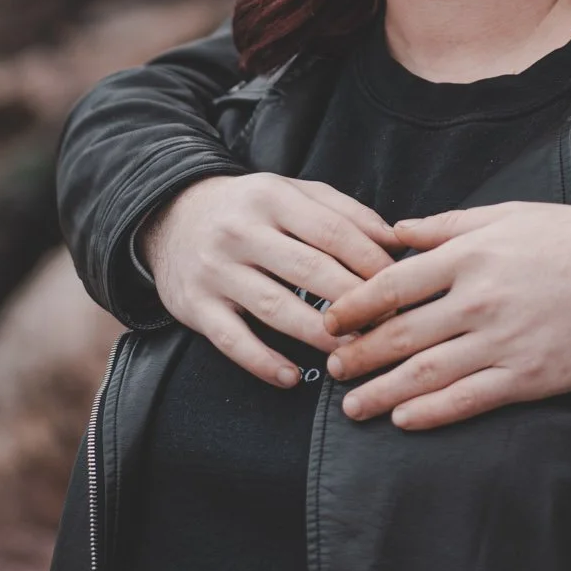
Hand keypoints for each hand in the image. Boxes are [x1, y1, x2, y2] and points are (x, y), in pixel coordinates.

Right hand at [140, 174, 398, 387]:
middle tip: (386, 325)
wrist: (172, 216)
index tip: (399, 288)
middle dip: (354, 301)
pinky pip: (232, 341)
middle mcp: (241, 231)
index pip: (333, 232)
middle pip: (309, 270)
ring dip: (318, 334)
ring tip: (352, 351)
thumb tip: (397, 241)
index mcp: (272, 197)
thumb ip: (345, 212)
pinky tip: (292, 377)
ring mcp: (215, 270)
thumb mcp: (293, 193)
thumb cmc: (251, 208)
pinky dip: (263, 363)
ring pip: (274, 307)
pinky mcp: (195, 306)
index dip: (371, 263)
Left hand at [323, 203, 570, 428]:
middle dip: (359, 355)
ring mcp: (503, 341)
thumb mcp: (509, 215)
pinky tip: (403, 419)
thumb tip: (397, 231)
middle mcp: (479, 299)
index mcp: (471, 255)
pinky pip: (467, 399)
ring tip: (353, 405)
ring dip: (381, 392)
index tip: (330, 321)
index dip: (354, 306)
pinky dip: (430, 412)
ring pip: (425, 373)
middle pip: (400, 334)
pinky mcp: (528, 377)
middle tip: (333, 368)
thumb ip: (448, 226)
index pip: (393, 285)